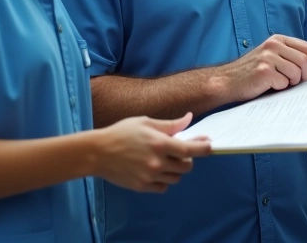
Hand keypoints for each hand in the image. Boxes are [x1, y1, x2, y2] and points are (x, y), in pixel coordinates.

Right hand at [92, 112, 211, 192]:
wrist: (97, 152)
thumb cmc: (121, 133)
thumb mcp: (146, 122)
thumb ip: (171, 125)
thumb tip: (189, 119)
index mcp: (160, 144)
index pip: (191, 150)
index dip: (204, 148)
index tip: (209, 146)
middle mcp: (158, 162)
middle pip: (187, 167)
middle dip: (187, 159)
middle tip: (178, 152)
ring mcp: (150, 176)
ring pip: (176, 178)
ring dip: (175, 170)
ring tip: (163, 160)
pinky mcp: (142, 186)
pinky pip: (163, 187)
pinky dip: (163, 180)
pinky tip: (154, 170)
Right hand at [223, 34, 306, 101]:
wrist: (227, 81)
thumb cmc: (250, 73)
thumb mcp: (270, 57)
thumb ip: (288, 57)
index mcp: (277, 39)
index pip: (306, 47)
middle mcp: (273, 45)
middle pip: (304, 60)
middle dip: (306, 76)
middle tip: (301, 85)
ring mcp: (268, 57)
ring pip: (296, 73)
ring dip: (292, 83)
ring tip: (280, 85)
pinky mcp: (264, 70)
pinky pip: (284, 82)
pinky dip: (280, 88)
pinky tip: (269, 87)